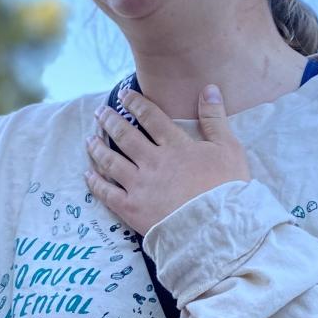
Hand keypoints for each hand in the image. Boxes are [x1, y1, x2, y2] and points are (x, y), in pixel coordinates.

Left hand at [84, 84, 250, 235]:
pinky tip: (89, 175)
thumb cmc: (227, 189)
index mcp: (175, 146)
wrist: (218, 228)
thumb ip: (215, 118)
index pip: (150, 118)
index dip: (135, 103)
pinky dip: (96, 183)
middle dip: (110, 121)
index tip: (124, 95)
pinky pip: (108, 193)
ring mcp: (140, 185)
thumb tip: (209, 88)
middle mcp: (153, 161)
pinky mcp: (132, 209)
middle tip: (100, 112)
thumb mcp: (229, 149)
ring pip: (111, 162)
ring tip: (90, 139)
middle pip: (125, 136)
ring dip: (98, 148)